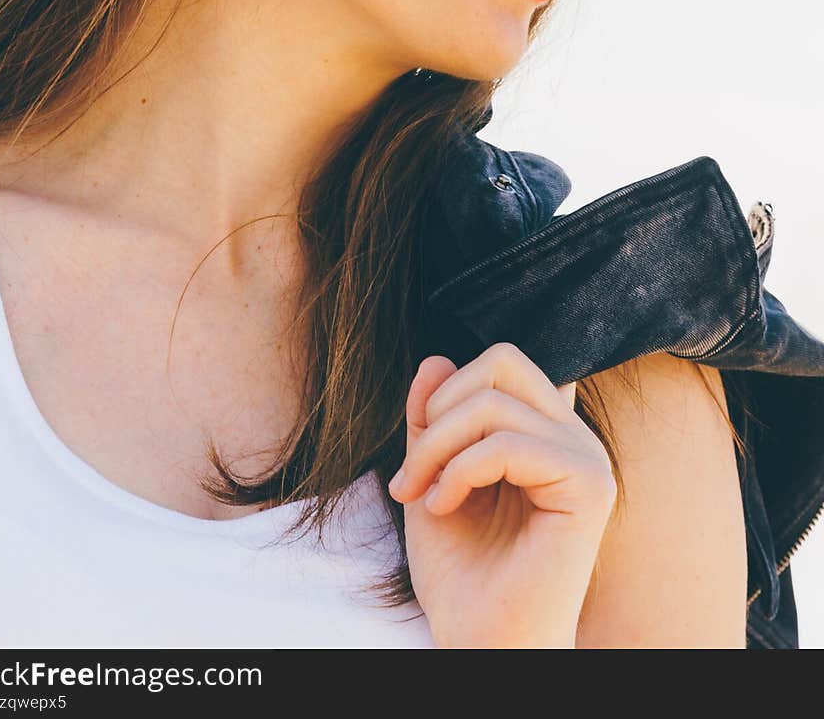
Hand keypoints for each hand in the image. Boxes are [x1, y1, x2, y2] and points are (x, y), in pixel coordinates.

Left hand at [388, 342, 616, 647]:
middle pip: (502, 361)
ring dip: (438, 447)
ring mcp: (588, 458)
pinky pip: (509, 445)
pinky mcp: (589, 488)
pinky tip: (444, 506)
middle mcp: (573, 435)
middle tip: (413, 471)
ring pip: (495, 402)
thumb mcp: (431, 474)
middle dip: (442, 407)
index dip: (447, 392)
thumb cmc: (461, 569)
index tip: (418, 455)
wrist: (482, 642)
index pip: (501, 363)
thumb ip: (433, 419)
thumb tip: (434, 360)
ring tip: (423, 495)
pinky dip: (460, 471)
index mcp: (545, 429)